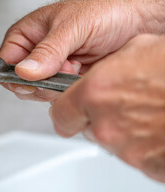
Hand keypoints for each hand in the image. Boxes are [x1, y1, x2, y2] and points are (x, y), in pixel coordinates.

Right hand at [0, 0, 164, 101]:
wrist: (137, 21)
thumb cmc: (105, 11)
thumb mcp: (72, 27)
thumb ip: (48, 50)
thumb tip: (25, 71)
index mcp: (27, 34)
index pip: (5, 62)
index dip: (14, 74)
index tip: (32, 78)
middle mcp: (36, 52)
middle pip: (20, 82)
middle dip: (40, 82)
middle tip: (60, 69)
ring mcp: (52, 68)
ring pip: (38, 92)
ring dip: (55, 86)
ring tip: (74, 67)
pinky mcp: (67, 80)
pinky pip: (57, 96)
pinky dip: (67, 92)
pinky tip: (80, 75)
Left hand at [51, 34, 164, 181]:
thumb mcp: (135, 49)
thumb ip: (105, 68)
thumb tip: (98, 73)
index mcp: (96, 93)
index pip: (59, 113)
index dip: (66, 110)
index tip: (71, 108)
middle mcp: (106, 124)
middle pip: (85, 129)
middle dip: (96, 117)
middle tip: (119, 104)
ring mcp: (127, 148)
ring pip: (110, 142)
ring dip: (121, 130)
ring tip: (146, 111)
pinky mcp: (149, 165)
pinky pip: (135, 156)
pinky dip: (142, 145)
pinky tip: (156, 125)